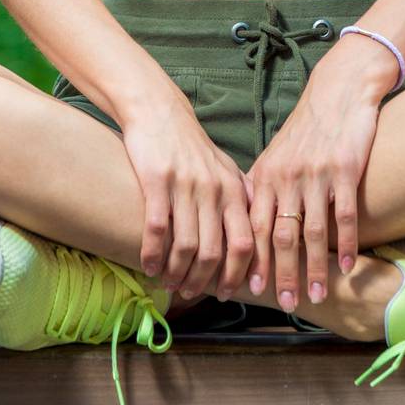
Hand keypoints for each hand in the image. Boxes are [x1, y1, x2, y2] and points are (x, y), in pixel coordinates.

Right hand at [121, 89, 255, 301]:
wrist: (159, 111)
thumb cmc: (191, 145)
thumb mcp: (224, 166)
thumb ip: (239, 197)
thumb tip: (256, 231)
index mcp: (233, 189)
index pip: (245, 243)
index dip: (237, 274)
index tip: (227, 294)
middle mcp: (213, 190)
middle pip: (214, 251)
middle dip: (203, 280)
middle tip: (191, 293)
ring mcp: (185, 186)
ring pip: (185, 246)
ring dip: (176, 272)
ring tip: (169, 283)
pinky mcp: (157, 182)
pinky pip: (157, 229)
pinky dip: (153, 254)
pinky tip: (148, 266)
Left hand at [245, 61, 385, 312]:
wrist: (337, 92)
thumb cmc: (306, 129)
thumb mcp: (276, 155)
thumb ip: (262, 189)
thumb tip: (247, 228)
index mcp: (265, 175)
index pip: (254, 226)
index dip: (252, 260)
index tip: (249, 289)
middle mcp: (286, 177)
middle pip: (281, 235)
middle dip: (281, 273)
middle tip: (284, 303)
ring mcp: (315, 174)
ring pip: (312, 232)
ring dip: (315, 268)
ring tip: (319, 296)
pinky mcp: (344, 169)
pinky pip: (344, 215)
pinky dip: (345, 244)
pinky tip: (347, 267)